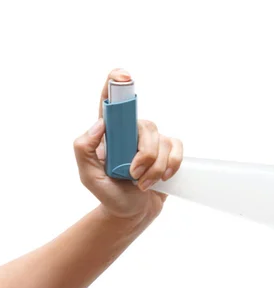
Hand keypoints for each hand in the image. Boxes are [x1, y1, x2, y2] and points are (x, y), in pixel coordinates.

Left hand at [73, 68, 182, 223]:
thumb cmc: (110, 194)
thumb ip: (83, 150)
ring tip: (143, 183)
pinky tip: (163, 178)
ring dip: (155, 168)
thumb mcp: (88, 176)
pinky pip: (177, 148)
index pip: (111, 103)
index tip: (121, 76)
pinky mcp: (168, 150)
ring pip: (162, 141)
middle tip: (133, 174)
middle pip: (145, 125)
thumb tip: (99, 124)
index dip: (116, 85)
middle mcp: (131, 132)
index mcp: (109, 133)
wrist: (133, 212)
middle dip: (144, 154)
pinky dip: (172, 165)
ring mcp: (151, 140)